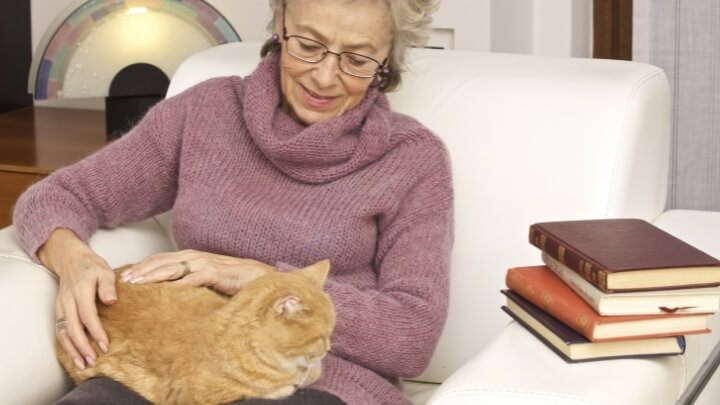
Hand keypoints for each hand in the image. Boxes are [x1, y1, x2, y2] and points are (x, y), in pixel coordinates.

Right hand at [38, 229, 116, 369]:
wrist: (71, 259)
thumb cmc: (91, 266)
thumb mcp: (105, 270)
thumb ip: (108, 286)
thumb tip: (112, 301)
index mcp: (80, 290)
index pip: (87, 315)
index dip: (96, 331)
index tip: (105, 345)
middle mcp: (68, 300)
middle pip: (72, 328)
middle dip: (83, 347)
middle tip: (94, 360)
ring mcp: (61, 306)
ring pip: (63, 332)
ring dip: (72, 350)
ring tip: (83, 364)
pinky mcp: (59, 311)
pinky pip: (59, 330)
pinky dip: (65, 345)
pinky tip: (74, 356)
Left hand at [121, 250, 274, 295]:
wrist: (257, 276)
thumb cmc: (233, 280)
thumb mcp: (205, 279)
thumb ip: (189, 282)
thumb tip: (170, 294)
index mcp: (190, 257)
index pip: (159, 259)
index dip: (142, 266)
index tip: (125, 276)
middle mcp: (194, 257)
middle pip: (160, 261)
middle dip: (140, 270)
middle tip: (122, 281)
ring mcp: (203, 263)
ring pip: (170, 268)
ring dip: (151, 276)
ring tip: (136, 284)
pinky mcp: (213, 273)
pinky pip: (190, 279)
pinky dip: (175, 285)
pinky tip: (163, 292)